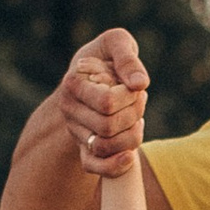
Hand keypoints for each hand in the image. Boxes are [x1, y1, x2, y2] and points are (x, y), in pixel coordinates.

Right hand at [58, 29, 147, 177]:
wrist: (92, 75)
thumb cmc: (108, 55)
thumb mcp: (117, 42)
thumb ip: (127, 57)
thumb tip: (140, 84)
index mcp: (73, 83)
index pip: (107, 102)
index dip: (130, 97)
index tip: (136, 86)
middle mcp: (69, 109)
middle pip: (108, 127)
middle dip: (134, 115)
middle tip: (140, 102)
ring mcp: (75, 130)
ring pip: (104, 147)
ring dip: (131, 136)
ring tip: (137, 119)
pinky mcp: (83, 147)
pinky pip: (92, 166)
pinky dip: (113, 167)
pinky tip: (130, 158)